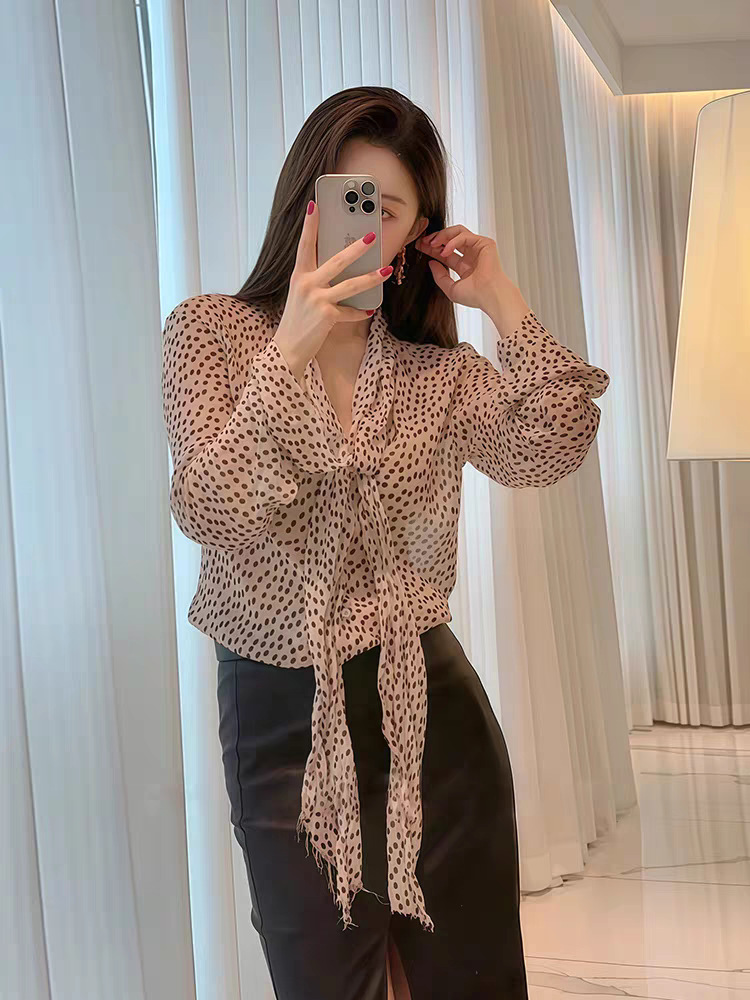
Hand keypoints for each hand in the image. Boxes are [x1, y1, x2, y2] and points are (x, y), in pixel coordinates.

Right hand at [275, 200, 393, 381]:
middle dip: (356, 248)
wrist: (288, 347)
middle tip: (372, 236)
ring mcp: (316, 299)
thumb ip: (316, 279)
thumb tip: (341, 268)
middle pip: (336, 260)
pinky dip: (359, 312)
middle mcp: (306, 284)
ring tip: (385, 270)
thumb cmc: (297, 319)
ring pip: (350, 284)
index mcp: (299, 275)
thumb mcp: (301, 294)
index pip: (305, 245)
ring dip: (371, 277)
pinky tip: (368, 310)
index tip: (315, 205)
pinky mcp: (326, 315)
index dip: (310, 225)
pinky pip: (349, 311)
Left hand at [415, 224, 516, 313]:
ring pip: (458, 232)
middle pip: (450, 239)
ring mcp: (478, 248)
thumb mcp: (451, 288)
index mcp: (465, 266)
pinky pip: (465, 236)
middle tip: (423, 242)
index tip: (420, 247)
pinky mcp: (485, 243)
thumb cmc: (476, 296)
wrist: (490, 296)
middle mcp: (472, 255)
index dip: (432, 249)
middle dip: (435, 239)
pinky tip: (444, 251)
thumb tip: (431, 263)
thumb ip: (440, 276)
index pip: (446, 252)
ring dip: (442, 235)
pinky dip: (452, 241)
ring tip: (432, 243)